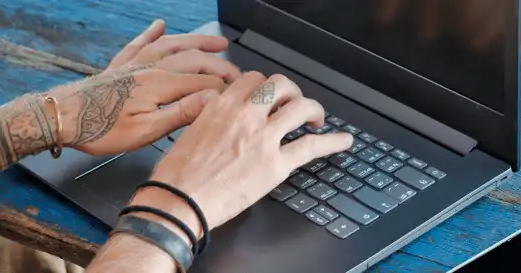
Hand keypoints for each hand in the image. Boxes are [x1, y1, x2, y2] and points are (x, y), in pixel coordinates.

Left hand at [47, 19, 242, 154]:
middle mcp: (148, 68)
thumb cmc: (99, 129)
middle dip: (218, 64)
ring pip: (171, 45)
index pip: (203, 81)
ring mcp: (134, 64)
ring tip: (215, 42)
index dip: (224, 87)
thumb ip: (180, 114)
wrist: (63, 117)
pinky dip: (151, 32)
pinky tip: (158, 25)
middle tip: (237, 72)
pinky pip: (139, 43)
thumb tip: (211, 101)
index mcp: (158, 84)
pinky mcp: (119, 66)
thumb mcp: (145, 132)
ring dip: (195, 41)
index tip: (239, 94)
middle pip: (192, 58)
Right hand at [132, 72, 352, 233]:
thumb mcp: (187, 131)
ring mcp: (264, 138)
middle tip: (294, 103)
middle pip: (280, 85)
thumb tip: (216, 114)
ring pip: (300, 107)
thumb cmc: (176, 175)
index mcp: (221, 106)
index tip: (269, 96)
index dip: (265, 87)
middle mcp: (245, 115)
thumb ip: (208, 117)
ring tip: (317, 118)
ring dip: (313, 109)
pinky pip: (312, 146)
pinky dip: (332, 141)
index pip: (253, 79)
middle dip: (291, 92)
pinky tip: (344, 141)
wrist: (178, 201)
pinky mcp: (276, 164)